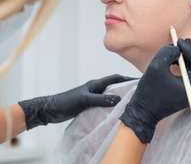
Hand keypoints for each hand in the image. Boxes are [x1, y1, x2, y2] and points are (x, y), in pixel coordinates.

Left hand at [19, 74, 133, 129]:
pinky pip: (104, 103)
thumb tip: (118, 99)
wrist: (50, 110)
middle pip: (114, 85)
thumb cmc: (65, 102)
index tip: (140, 80)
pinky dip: (112, 105)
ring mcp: (92, 96)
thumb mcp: (84, 100)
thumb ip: (101, 99)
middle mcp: (95, 88)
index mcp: (95, 84)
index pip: (115, 78)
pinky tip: (116, 111)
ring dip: (120, 96)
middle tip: (139, 91)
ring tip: (132, 101)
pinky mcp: (88, 105)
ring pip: (110, 94)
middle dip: (126, 86)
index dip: (127, 78)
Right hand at [120, 39, 190, 142]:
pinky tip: (172, 60)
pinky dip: (182, 64)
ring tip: (172, 50)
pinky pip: (189, 72)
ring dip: (184, 57)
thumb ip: (168, 52)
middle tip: (175, 43)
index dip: (190, 49)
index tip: (177, 43)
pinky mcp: (188, 91)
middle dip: (187, 51)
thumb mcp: (157, 67)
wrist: (143, 112)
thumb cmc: (149, 93)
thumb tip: (177, 47)